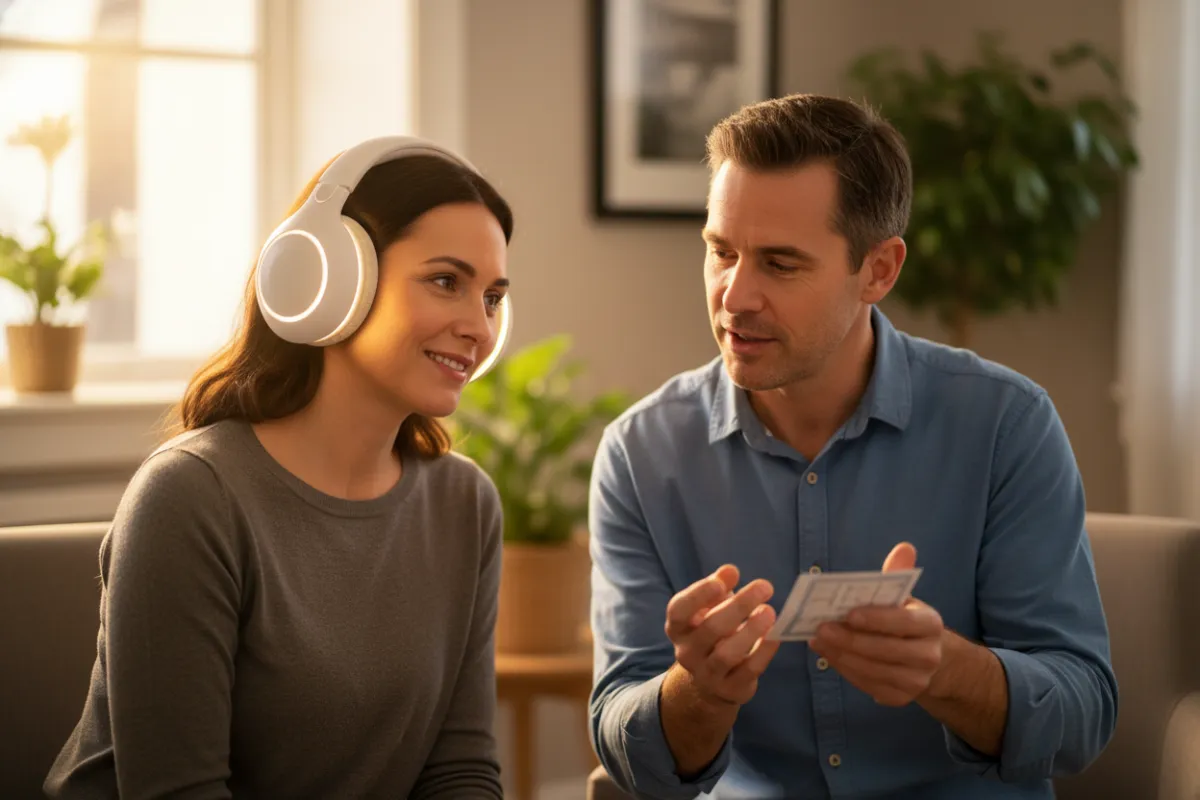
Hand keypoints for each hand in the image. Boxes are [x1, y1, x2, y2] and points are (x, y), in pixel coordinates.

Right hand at [664, 565, 780, 706]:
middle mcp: (687, 653)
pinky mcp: (731, 689)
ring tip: (770, 611)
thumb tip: (729, 571)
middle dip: (739, 605)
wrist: (709, 683)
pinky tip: (775, 634)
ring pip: (727, 654)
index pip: (679, 610)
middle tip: (765, 586)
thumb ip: (718, 588)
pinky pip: (749, 670)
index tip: (720, 582)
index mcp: (678, 628)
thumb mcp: (709, 608)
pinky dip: (764, 651)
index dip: (698, 595)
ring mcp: (708, 674)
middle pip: (711, 628)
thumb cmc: (711, 632)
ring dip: (751, 630)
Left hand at [810, 542, 944, 706]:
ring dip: (841, 656)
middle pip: (885, 650)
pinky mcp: (900, 698)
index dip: (876, 619)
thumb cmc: (905, 620)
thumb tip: (904, 547)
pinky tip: (828, 655)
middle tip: (820, 628)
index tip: (849, 613)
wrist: (927, 658)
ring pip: (873, 670)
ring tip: (817, 640)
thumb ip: (897, 574)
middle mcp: (928, 656)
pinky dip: (846, 670)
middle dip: (850, 640)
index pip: (904, 623)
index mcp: (931, 624)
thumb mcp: (904, 597)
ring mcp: (916, 681)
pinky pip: (868, 685)